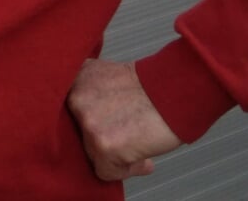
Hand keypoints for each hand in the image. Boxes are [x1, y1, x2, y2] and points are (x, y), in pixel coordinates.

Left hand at [65, 58, 181, 181]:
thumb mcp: (109, 75)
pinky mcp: (102, 145)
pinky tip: (142, 158)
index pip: (69, 114)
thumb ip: (93, 93)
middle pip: (80, 135)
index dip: (91, 123)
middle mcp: (76, 99)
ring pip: (92, 154)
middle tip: (125, 133)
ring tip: (137, 142)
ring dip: (114, 154)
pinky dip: (126, 170)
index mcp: (76, 79)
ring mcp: (88, 123)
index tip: (105, 125)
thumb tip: (90, 124)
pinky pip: (106, 172)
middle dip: (102, 137)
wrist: (177, 90)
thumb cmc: (154, 86)